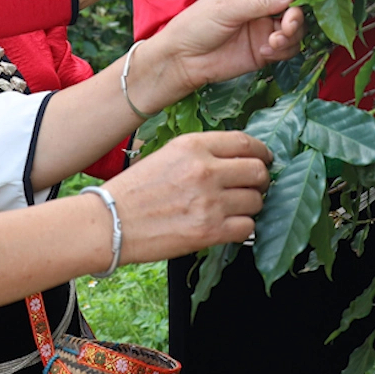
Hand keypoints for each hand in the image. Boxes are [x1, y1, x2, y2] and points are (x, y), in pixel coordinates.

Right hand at [101, 132, 272, 261]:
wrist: (109, 223)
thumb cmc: (134, 191)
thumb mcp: (167, 155)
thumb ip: (202, 153)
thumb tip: (237, 160)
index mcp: (193, 146)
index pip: (246, 142)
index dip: (262, 152)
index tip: (264, 159)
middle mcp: (205, 170)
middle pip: (258, 171)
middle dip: (261, 180)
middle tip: (253, 187)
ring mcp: (209, 201)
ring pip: (256, 200)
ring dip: (251, 206)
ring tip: (236, 209)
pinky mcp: (209, 231)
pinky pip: (247, 227)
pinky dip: (242, 228)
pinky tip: (229, 226)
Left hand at [131, 0, 303, 109]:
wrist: (182, 61)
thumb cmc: (196, 25)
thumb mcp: (227, 9)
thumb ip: (261, 2)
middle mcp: (264, 5)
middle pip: (296, 5)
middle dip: (296, 16)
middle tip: (287, 25)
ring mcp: (266, 28)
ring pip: (296, 28)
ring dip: (291, 35)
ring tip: (273, 41)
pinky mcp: (267, 50)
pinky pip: (288, 48)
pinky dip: (283, 50)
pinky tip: (265, 52)